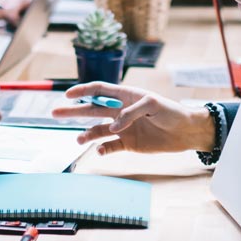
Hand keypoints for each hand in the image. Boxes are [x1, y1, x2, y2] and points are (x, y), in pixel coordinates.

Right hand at [53, 82, 215, 154]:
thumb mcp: (153, 104)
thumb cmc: (171, 111)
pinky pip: (110, 146)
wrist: (185, 132)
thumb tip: (114, 126)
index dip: (83, 91)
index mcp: (125, 96)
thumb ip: (131, 112)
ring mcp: (123, 128)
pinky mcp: (128, 144)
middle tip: (55, 112)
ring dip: (86, 134)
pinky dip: (103, 149)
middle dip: (73, 111)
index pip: (99, 90)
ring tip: (78, 139)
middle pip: (91, 109)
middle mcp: (120, 111)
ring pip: (97, 130)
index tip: (68, 95)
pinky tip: (100, 150)